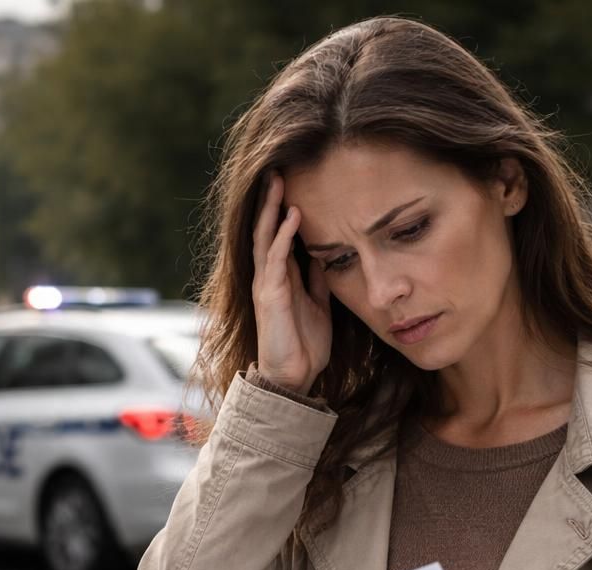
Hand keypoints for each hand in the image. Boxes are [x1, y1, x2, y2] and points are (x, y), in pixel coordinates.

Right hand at [251, 175, 331, 393]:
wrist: (294, 377)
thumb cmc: (305, 345)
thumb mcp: (319, 304)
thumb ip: (318, 280)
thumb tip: (326, 255)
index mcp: (280, 278)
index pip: (278, 236)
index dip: (281, 210)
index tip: (290, 183)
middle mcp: (268, 277)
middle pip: (266, 230)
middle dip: (270, 201)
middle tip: (276, 170)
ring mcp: (266, 284)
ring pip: (265, 238)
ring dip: (271, 209)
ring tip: (278, 182)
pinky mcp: (270, 295)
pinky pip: (275, 258)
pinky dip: (283, 235)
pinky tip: (292, 215)